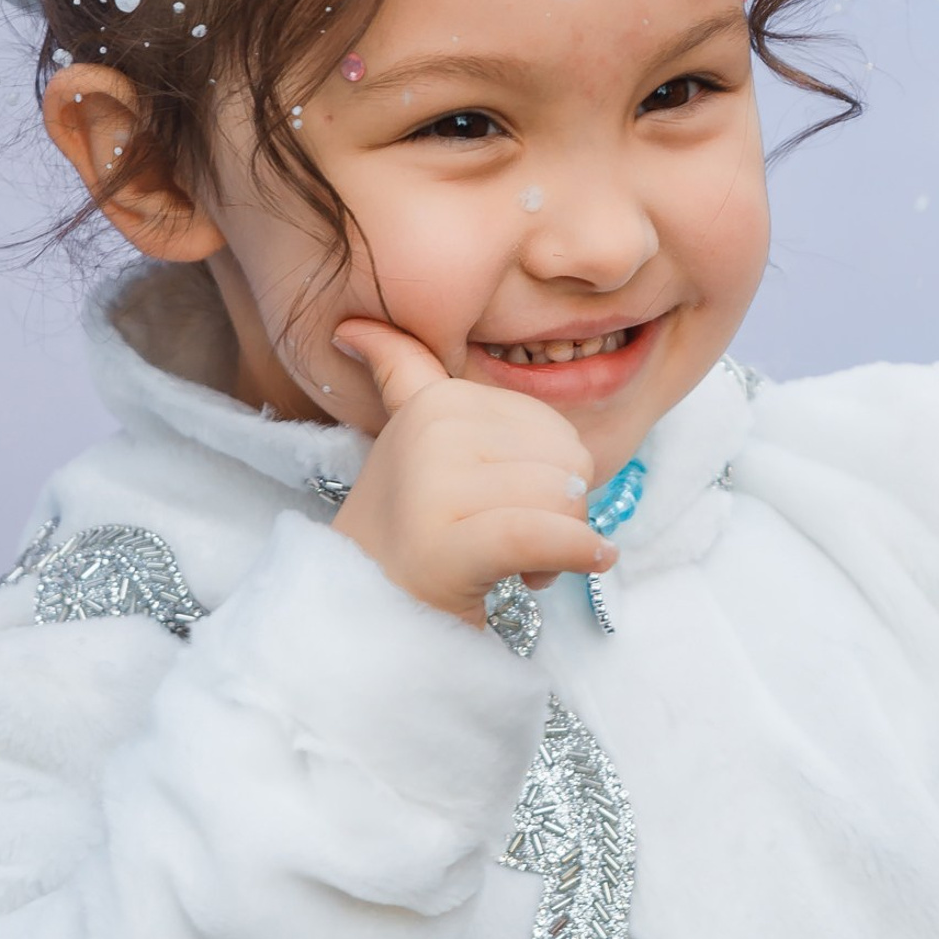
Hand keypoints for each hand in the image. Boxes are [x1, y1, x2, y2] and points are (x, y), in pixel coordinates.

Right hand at [327, 320, 613, 625]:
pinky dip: (577, 554)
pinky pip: (543, 536)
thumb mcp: (407, 437)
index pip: (554, 432)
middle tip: (518, 548)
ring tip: (516, 565)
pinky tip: (583, 563)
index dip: (553, 478)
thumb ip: (401, 373)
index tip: (510, 507)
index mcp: (439, 400)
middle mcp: (435, 431)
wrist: (366, 610)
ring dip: (559, 548)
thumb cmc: (412, 528)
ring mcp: (436, 486)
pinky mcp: (449, 545)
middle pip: (569, 464)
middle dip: (561, 513)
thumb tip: (355, 327)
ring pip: (563, 501)